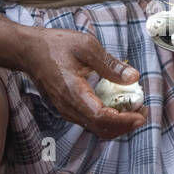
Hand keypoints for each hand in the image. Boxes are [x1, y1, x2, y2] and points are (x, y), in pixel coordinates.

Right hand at [20, 28, 146, 139]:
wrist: (29, 51)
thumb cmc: (55, 45)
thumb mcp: (86, 46)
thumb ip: (110, 64)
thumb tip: (133, 77)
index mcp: (73, 92)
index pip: (100, 117)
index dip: (123, 120)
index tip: (140, 114)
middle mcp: (69, 107)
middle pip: (101, 128)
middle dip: (126, 124)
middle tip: (143, 112)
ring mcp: (67, 110)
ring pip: (97, 128)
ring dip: (118, 124)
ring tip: (135, 109)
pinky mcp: (68, 109)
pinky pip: (91, 122)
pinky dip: (108, 119)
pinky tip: (119, 106)